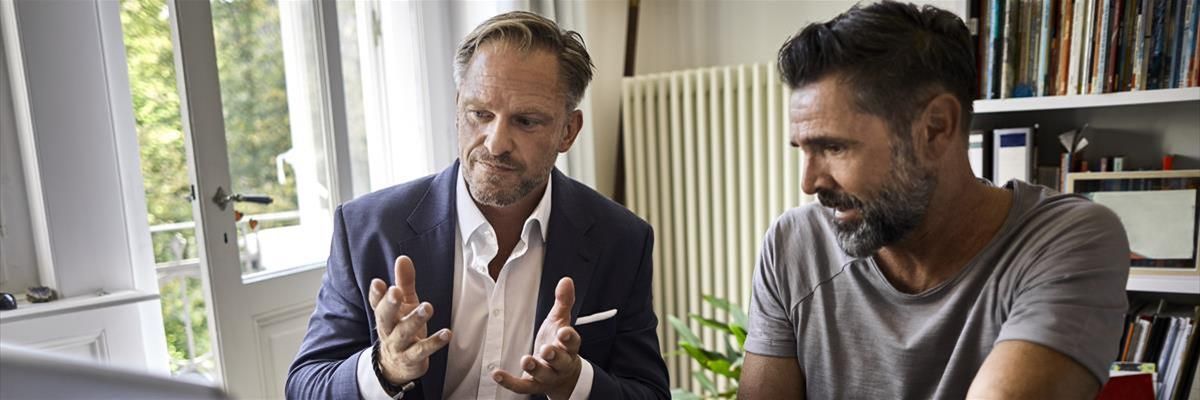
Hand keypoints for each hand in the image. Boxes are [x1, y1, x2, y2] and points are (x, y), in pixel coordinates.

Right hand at [368, 256, 451, 385]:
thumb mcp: (404, 304)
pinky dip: (434, 342)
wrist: (396, 367)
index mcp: (385, 315)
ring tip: (427, 307)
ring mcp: (399, 345)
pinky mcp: (413, 358)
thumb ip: (404, 282)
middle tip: (396, 292)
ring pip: (404, 333)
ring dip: (415, 320)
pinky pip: (422, 350)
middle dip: (390, 304)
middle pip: (385, 317)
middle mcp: (389, 330)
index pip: (377, 303)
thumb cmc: (402, 328)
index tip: (378, 282)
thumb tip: (403, 258)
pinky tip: (446, 333)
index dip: (376, 293)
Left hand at [492, 278, 582, 399]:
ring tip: (526, 360)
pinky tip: (497, 374)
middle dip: (554, 355)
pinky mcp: (533, 385)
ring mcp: (547, 377)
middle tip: (546, 349)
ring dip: (535, 368)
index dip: (569, 338)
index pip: (573, 343)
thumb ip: (563, 303)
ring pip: (543, 375)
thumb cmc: (560, 346)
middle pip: (560, 361)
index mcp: (569, 348)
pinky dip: (509, 381)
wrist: (564, 377)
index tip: (564, 332)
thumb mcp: (561, 323)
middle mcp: (561, 364)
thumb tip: (566, 280)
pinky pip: (521, 386)